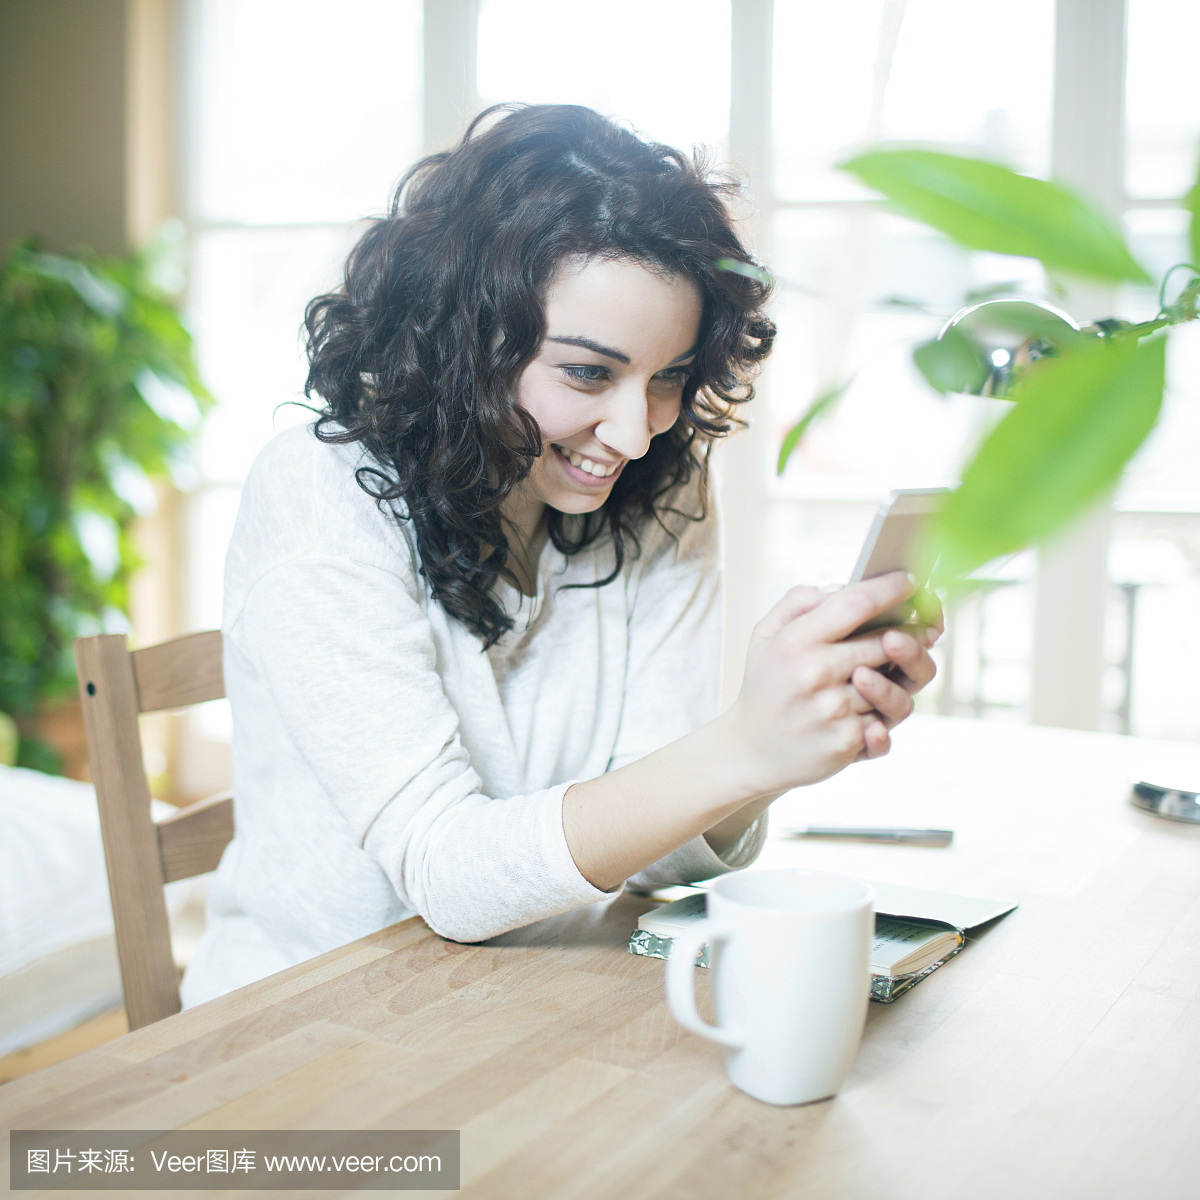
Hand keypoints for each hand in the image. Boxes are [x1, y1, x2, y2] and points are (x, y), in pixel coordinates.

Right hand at [723, 572, 925, 795]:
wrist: (750, 751)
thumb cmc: (766, 687)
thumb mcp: (765, 636)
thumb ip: (799, 602)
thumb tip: (843, 587)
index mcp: (796, 641)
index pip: (856, 604)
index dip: (890, 589)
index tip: (909, 581)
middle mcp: (816, 672)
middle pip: (887, 641)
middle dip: (906, 635)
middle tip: (916, 631)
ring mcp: (834, 708)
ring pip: (893, 683)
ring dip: (892, 682)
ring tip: (872, 683)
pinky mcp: (847, 740)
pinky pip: (887, 719)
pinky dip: (881, 717)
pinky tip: (862, 718)